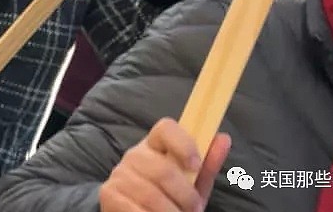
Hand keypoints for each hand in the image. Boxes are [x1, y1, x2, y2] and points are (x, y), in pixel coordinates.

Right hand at [99, 118, 230, 211]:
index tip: (196, 165)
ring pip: (151, 195)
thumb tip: (224, 138)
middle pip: (162, 169)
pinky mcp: (109, 194)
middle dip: (185, 196)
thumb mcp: (190, 183)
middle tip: (196, 209)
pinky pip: (135, 210)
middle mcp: (135, 154)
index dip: (183, 143)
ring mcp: (120, 173)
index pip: (166, 128)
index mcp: (155, 143)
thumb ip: (206, 164)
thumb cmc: (170, 196)